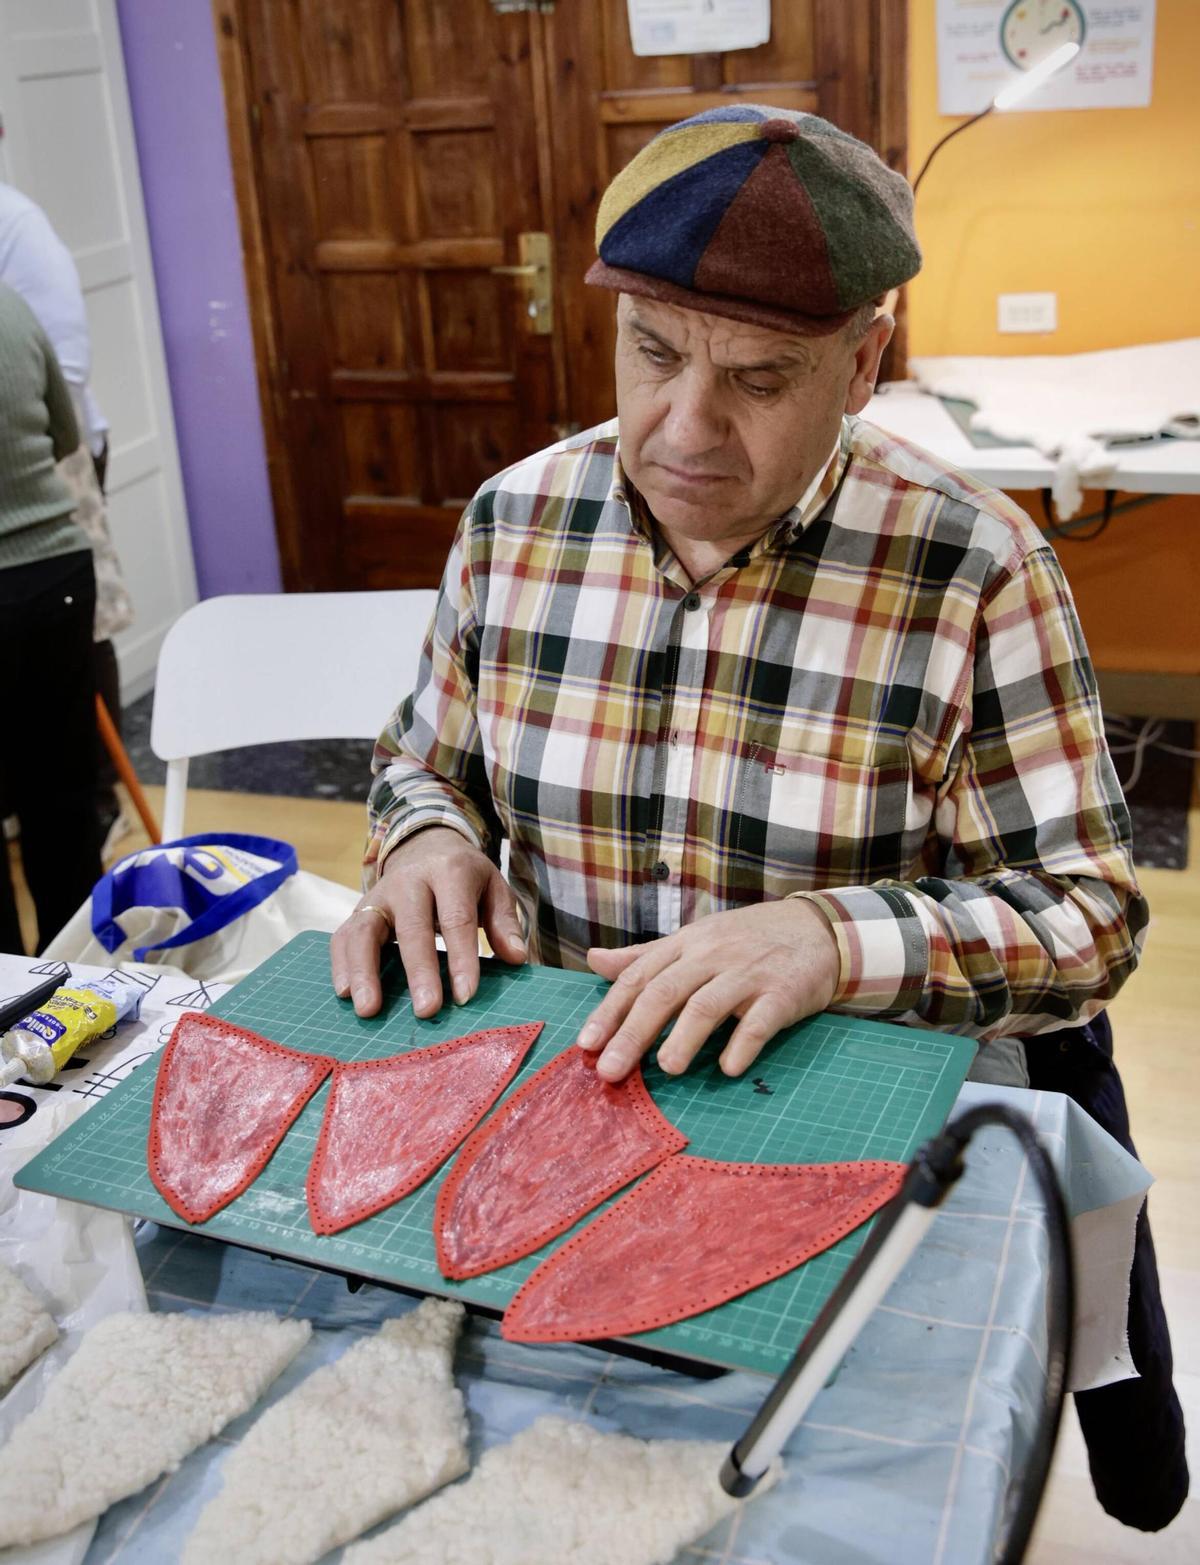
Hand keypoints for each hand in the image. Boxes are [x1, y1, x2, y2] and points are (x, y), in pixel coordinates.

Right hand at [330, 827, 525, 1017]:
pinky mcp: (358, 910)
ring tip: (370, 1010)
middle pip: (411, 928)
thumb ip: (504, 922)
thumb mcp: (493, 887)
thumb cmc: (465, 879)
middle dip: (419, 972)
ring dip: (365, 972)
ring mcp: (378, 895)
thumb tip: (517, 959)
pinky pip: (343, 937)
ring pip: (365, 931)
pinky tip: (345, 994)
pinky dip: (341, 965)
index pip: (455, 918)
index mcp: (449, 872)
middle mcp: (409, 881)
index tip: (466, 995)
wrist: (425, 846)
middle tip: (427, 1011)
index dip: (461, 958)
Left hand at [575, 900, 839, 1081]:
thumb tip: (594, 960)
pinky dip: (742, 1044)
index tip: (586, 1044)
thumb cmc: (746, 939)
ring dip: (684, 1038)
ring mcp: (747, 973)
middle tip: (611, 1071)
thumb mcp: (694, 939)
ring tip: (666, 1069)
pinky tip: (728, 1068)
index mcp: (686, 943)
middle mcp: (711, 955)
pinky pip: (760, 1021)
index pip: (639, 977)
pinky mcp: (783, 993)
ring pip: (708, 1004)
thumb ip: (645, 955)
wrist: (816, 929)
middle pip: (665, 992)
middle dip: (633, 1032)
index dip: (610, 1011)